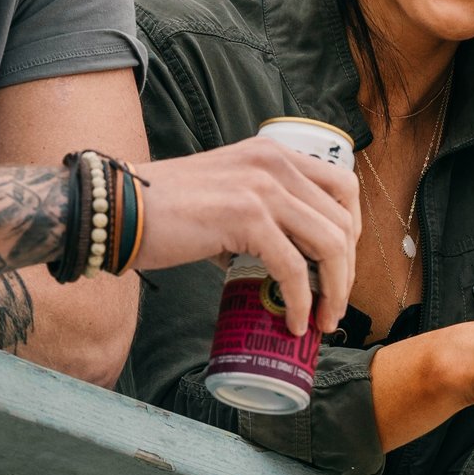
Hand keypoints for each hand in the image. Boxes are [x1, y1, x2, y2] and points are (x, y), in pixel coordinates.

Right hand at [134, 137, 360, 335]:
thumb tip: (288, 261)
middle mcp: (274, 162)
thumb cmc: (166, 209)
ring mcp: (262, 186)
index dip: (353, 230)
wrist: (120, 208)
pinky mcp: (246, 216)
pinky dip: (301, 302)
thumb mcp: (227, 193)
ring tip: (322, 320)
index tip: (342, 266)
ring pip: (329, 244)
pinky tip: (293, 321)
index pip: (343, 186)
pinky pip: (293, 268)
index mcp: (273, 153)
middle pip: (343, 219)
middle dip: (347, 270)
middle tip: (335, 304)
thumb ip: (260, 213)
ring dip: (334, 290)